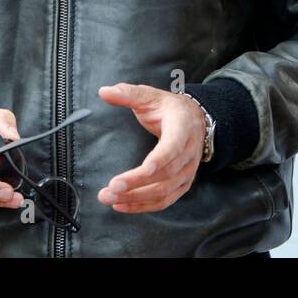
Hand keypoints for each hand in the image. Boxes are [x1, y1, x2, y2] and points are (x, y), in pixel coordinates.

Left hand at [96, 82, 206, 212]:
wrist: (193, 120)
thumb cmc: (168, 108)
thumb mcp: (149, 95)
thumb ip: (128, 94)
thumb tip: (104, 91)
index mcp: (182, 127)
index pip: (173, 146)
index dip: (160, 159)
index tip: (144, 168)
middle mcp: (188, 152)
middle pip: (165, 174)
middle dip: (137, 183)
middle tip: (111, 188)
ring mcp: (187, 170)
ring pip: (164, 191)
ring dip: (136, 198)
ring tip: (110, 198)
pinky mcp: (182, 184)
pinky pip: (165, 200)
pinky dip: (144, 206)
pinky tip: (123, 205)